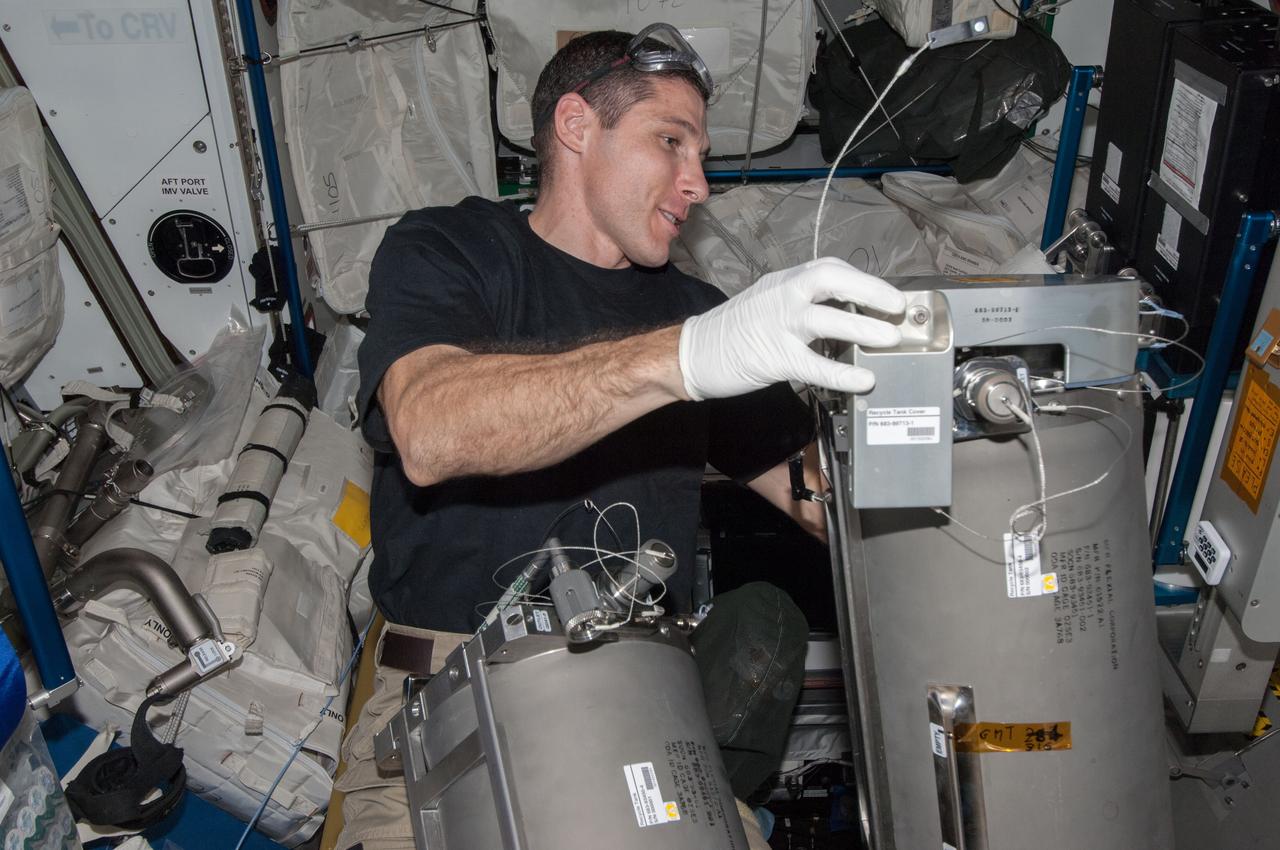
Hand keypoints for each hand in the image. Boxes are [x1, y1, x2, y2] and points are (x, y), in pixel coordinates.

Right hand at [678, 257, 905, 400]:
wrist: (692, 352)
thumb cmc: (734, 331)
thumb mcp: (770, 303)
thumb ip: (805, 304)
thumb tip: (850, 315)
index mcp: (784, 282)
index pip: (830, 269)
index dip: (864, 280)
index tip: (889, 293)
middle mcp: (782, 296)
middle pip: (830, 279)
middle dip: (869, 290)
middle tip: (898, 306)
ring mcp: (777, 325)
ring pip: (825, 318)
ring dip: (861, 327)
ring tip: (889, 339)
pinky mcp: (773, 358)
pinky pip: (813, 364)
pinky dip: (841, 373)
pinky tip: (862, 380)